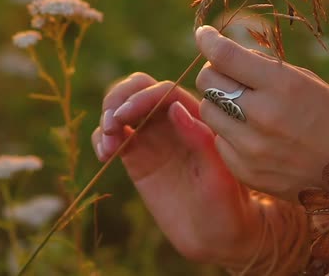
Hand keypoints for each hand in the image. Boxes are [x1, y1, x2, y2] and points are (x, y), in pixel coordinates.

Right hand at [91, 73, 262, 266]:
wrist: (216, 238)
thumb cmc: (227, 208)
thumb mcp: (220, 178)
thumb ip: (201, 141)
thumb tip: (175, 107)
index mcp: (198, 119)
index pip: (165, 92)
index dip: (141, 97)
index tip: (124, 116)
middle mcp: (174, 123)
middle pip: (140, 90)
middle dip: (119, 99)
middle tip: (111, 125)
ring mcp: (154, 139)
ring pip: (123, 109)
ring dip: (107, 117)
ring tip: (107, 147)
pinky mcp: (138, 159)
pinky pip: (114, 137)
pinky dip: (102, 138)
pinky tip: (105, 155)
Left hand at [194, 25, 328, 200]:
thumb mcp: (307, 82)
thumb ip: (264, 68)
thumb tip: (224, 55)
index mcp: (284, 86)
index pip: (225, 56)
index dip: (208, 40)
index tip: (204, 35)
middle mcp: (263, 117)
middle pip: (208, 82)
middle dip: (215, 72)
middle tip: (230, 75)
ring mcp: (252, 149)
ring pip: (208, 111)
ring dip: (219, 102)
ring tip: (244, 106)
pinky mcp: (246, 172)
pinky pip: (219, 140)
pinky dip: (229, 132)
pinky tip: (252, 134)